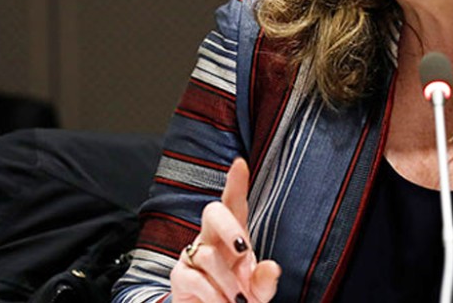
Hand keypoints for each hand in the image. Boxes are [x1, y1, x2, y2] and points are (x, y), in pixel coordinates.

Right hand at [169, 158, 281, 302]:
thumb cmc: (237, 299)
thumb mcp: (258, 293)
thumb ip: (265, 282)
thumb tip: (272, 268)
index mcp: (234, 236)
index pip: (234, 204)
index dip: (235, 183)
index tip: (240, 163)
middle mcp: (211, 239)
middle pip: (212, 212)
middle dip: (229, 227)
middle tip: (245, 250)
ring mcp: (193, 255)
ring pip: (208, 255)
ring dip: (228, 282)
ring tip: (239, 301)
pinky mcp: (180, 275)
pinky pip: (195, 278)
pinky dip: (213, 296)